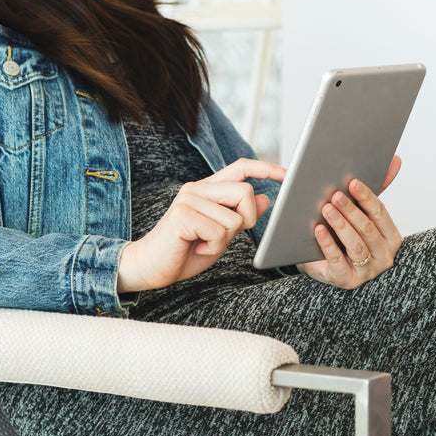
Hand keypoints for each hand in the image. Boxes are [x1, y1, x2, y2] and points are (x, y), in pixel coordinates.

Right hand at [117, 158, 284, 292]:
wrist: (150, 267)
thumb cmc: (185, 250)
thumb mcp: (221, 233)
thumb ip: (240, 215)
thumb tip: (265, 198)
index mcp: (207, 189)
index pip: (241, 168)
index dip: (265, 169)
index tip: (286, 175)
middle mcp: (197, 188)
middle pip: (245, 193)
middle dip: (246, 219)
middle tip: (224, 236)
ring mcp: (189, 199)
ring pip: (234, 218)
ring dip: (225, 240)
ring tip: (202, 243)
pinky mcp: (183, 215)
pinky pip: (220, 232)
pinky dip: (213, 247)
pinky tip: (195, 247)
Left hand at [297, 156, 402, 288]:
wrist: (323, 264)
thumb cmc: (345, 236)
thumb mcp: (360, 213)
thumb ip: (375, 190)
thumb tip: (395, 160)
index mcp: (391, 237)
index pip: (381, 214)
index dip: (366, 197)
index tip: (352, 182)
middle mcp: (384, 256)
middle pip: (368, 229)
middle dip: (351, 210)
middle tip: (335, 194)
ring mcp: (367, 271)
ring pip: (356, 245)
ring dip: (341, 224)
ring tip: (326, 209)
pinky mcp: (347, 280)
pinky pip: (338, 260)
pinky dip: (328, 243)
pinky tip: (318, 230)